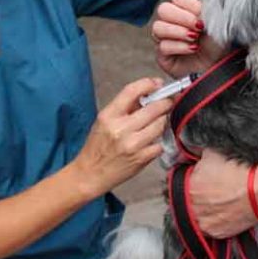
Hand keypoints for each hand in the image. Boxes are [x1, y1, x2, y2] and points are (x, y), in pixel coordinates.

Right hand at [71, 78, 173, 198]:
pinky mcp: (141, 159)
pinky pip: (160, 144)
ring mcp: (133, 145)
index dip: (148, 84)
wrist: (90, 174)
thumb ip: (124, 107)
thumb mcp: (103, 121)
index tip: (157, 84)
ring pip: (161, 125)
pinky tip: (152, 142)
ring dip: (163, 122)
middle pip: (154, 108)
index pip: (131, 91)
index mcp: (109, 116)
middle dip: (165, 102)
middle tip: (167, 102)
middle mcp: (120, 129)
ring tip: (157, 123)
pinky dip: (159, 141)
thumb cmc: (96, 147)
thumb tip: (147, 94)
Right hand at [152, 0, 224, 77]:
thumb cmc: (219, 46)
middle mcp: (173, 23)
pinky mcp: (163, 55)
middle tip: (198, 27)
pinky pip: (162, 46)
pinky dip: (179, 47)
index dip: (189, 5)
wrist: (221, 69)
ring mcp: (165, 38)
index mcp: (186, 10)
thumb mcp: (217, 23)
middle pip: (163, 10)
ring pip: (158, 27)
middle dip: (182, 18)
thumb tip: (197, 6)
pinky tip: (192, 49)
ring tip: (194, 38)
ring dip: (179, 32)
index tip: (202, 14)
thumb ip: (206, 9)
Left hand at [188, 149, 257, 238]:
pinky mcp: (215, 233)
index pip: (179, 185)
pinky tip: (220, 212)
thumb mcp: (211, 154)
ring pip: (195, 216)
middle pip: (186, 202)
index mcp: (188, 186)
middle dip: (193, 197)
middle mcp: (192, 206)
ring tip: (214, 203)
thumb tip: (193, 159)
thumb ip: (196, 158)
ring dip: (200, 210)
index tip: (195, 181)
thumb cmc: (237, 171)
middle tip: (206, 192)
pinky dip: (212, 221)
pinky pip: (207, 227)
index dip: (188, 182)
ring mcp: (203, 221)